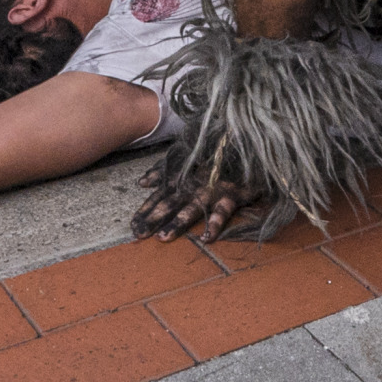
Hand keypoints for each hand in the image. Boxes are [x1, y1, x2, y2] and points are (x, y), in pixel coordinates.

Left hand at [132, 165, 266, 242]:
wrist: (249, 143)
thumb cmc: (218, 154)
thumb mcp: (188, 157)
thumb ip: (165, 169)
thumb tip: (142, 183)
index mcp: (185, 178)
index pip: (161, 195)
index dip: (146, 209)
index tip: (132, 225)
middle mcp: (195, 184)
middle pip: (170, 202)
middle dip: (153, 217)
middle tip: (138, 234)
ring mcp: (213, 189)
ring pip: (192, 208)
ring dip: (177, 222)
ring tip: (163, 237)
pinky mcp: (233, 193)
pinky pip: (223, 210)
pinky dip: (215, 223)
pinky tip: (206, 238)